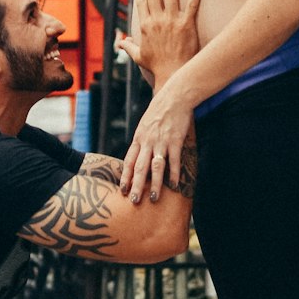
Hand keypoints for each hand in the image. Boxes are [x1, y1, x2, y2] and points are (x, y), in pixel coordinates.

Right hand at [116, 0, 202, 81]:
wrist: (173, 73)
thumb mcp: (138, 56)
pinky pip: (192, 4)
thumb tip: (120, 42)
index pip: (142, 1)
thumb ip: (128, 46)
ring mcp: (172, 21)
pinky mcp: (187, 24)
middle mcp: (157, 20)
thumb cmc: (157, 66)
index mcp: (145, 25)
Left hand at [119, 78, 195, 203]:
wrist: (174, 97)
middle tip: (134, 201)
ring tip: (153, 198)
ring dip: (154, 184)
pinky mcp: (175, 141)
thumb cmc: (159, 111)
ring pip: (155, 167)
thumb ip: (142, 141)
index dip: (125, 177)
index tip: (122, 190)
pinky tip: (174, 185)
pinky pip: (174, 161)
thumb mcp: (145, 125)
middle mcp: (147, 142)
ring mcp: (161, 142)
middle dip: (136, 186)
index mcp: (138, 138)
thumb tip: (138, 156)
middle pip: (139, 167)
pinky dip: (174, 174)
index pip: (129, 161)